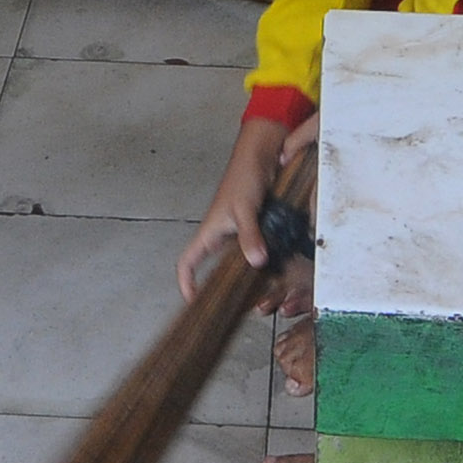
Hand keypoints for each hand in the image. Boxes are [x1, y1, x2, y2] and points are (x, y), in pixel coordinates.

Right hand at [179, 112, 309, 299]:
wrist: (263, 156)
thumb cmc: (244, 176)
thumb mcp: (245, 209)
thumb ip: (250, 235)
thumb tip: (256, 261)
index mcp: (210, 232)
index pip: (187, 262)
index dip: (186, 282)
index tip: (192, 300)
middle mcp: (222, 236)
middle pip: (214, 268)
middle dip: (221, 287)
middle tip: (234, 306)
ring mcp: (239, 233)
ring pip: (238, 261)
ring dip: (248, 274)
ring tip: (260, 293)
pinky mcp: (256, 228)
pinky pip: (256, 250)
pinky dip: (264, 260)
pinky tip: (277, 269)